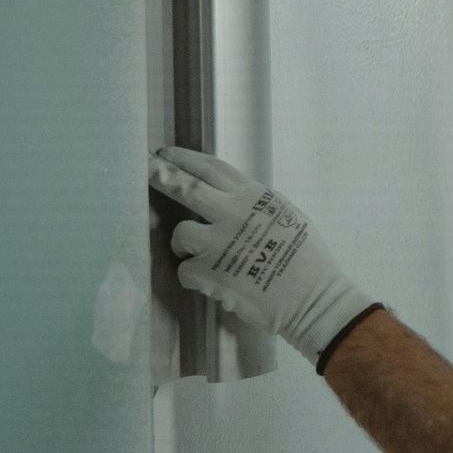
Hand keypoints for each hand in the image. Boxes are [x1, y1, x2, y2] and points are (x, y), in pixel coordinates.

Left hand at [148, 146, 378, 367]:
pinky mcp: (210, 273)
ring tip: (195, 254)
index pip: (212, 168)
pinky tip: (212, 282)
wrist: (311, 298)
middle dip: (159, 176)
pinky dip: (194, 277)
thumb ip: (256, 206)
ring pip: (180, 233)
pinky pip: (185, 270)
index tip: (165, 154)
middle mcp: (233, 213)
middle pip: (185, 187)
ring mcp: (218, 243)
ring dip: (182, 244)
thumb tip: (230, 201)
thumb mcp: (287, 217)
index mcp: (254, 196)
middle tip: (141, 169)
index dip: (184, 159)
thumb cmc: (307, 260)